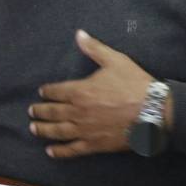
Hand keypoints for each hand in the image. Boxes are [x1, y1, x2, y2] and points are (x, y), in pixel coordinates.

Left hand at [29, 29, 153, 158]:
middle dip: (40, 111)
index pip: (56, 91)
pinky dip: (60, 152)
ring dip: (43, 130)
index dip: (47, 92)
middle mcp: (78, 112)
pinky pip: (72, 150)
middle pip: (52, 112)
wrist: (154, 111)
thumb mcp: (115, 60)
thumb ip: (94, 48)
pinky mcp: (95, 145)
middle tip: (31, 111)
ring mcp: (85, 130)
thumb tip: (79, 34)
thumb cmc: (135, 85)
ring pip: (57, 131)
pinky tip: (51, 152)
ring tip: (34, 128)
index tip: (41, 93)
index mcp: (81, 91)